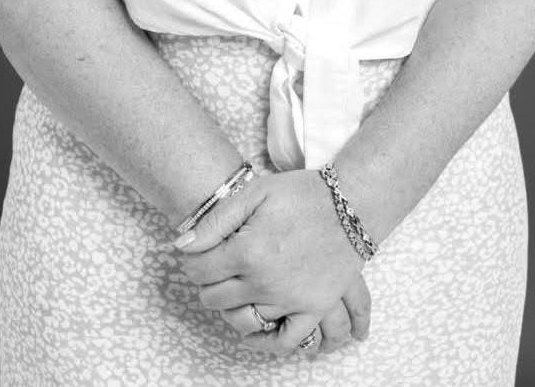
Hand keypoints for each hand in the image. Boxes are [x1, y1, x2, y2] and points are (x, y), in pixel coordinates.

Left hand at [173, 170, 366, 354]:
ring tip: (233, 289)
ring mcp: (290, 300)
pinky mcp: (313, 309)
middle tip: (214, 268)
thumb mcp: (255, 193)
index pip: (200, 269)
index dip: (192, 260)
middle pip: (215, 297)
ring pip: (242, 320)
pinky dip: (266, 341)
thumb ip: (216, 220)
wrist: (351, 203)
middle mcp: (265, 283)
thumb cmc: (301, 194)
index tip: (198, 253)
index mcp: (247, 252)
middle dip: (207, 282)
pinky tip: (256, 329)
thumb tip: (182, 246)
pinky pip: (285, 340)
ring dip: (230, 306)